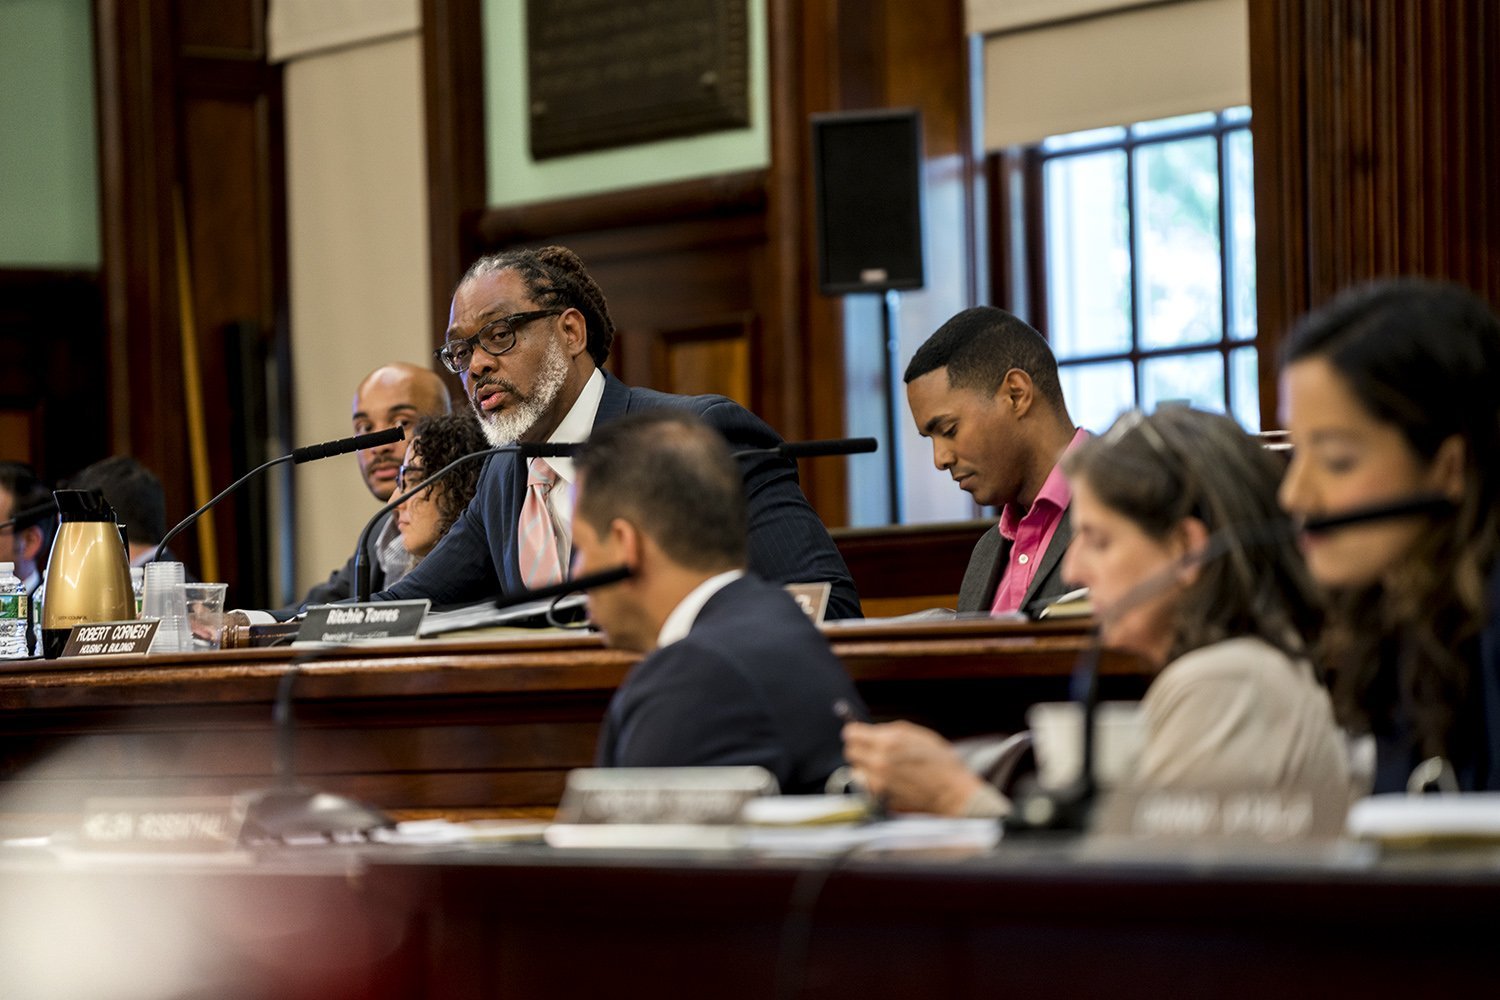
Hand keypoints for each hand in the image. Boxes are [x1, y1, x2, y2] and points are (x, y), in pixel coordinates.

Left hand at [841, 720, 984, 815]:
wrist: (953, 794)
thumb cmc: (941, 763)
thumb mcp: (919, 735)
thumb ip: (891, 731)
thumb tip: (869, 730)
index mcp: (888, 742)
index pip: (851, 733)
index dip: (855, 732)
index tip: (857, 733)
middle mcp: (879, 763)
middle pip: (850, 752)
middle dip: (859, 749)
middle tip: (870, 750)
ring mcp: (878, 784)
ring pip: (856, 771)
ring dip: (865, 767)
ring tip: (884, 768)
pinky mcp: (879, 800)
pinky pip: (866, 787)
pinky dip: (872, 783)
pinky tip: (890, 781)